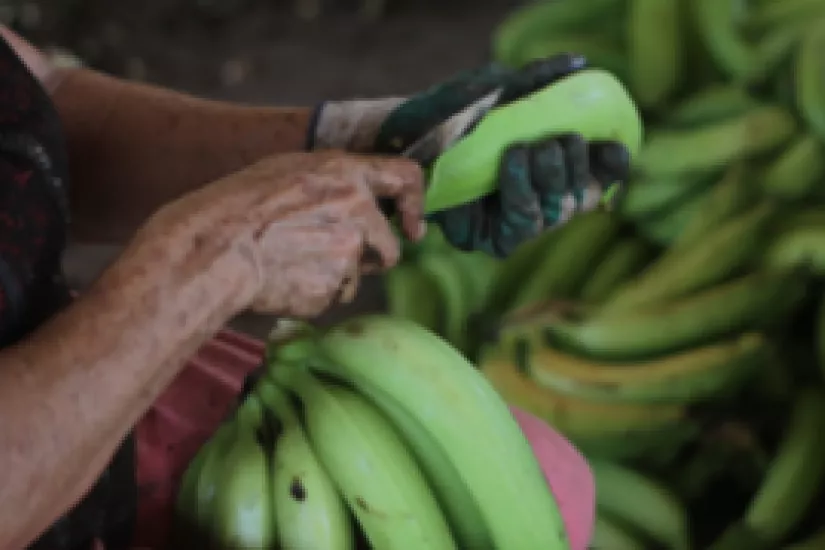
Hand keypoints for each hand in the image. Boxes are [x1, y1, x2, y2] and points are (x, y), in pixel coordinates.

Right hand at [140, 151, 424, 317]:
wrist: (215, 248)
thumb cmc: (239, 204)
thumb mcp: (289, 170)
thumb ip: (335, 181)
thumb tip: (362, 196)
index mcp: (347, 174)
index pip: (408, 178)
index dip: (415, 205)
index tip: (412, 226)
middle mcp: (358, 211)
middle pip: (388, 245)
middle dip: (370, 255)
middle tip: (329, 252)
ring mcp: (349, 252)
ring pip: (358, 274)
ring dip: (338, 274)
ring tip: (293, 263)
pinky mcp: (334, 288)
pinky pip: (334, 295)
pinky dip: (316, 292)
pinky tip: (286, 280)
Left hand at [310, 54, 630, 256]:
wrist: (398, 138)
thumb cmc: (446, 113)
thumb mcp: (493, 90)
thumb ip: (535, 81)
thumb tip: (577, 64)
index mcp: (546, 168)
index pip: (593, 175)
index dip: (610, 168)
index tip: (614, 149)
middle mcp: (535, 198)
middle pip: (579, 197)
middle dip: (575, 168)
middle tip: (562, 140)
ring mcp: (514, 222)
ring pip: (556, 214)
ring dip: (552, 179)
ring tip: (533, 148)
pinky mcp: (490, 240)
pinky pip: (522, 227)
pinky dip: (522, 193)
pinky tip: (514, 161)